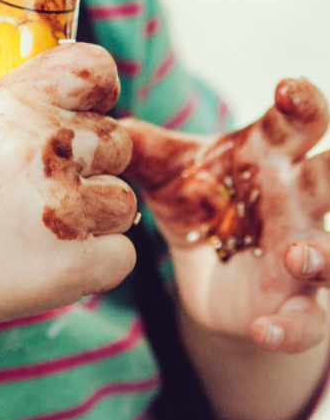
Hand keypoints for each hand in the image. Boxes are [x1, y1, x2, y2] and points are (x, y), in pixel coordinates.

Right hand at [0, 43, 138, 329]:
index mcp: (12, 105)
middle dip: (88, 169)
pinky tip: (42, 262)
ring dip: (90, 220)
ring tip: (32, 232)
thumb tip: (80, 86)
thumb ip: (21, 100)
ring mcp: (64, 207)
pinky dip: (91, 264)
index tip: (80, 118)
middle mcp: (43, 147)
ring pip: (121, 202)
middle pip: (117, 143)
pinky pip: (121, 253)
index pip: (94, 69)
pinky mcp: (80, 261)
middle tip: (33, 195)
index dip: (97, 96)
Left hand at [122, 79, 329, 352]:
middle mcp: (297, 201)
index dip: (301, 102)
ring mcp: (302, 251)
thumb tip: (111, 123)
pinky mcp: (294, 303)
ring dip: (323, 253)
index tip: (288, 89)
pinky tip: (265, 329)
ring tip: (298, 255)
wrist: (205, 269)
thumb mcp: (166, 172)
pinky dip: (291, 328)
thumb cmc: (198, 200)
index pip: (296, 123)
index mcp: (271, 157)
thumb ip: (142, 147)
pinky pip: (308, 321)